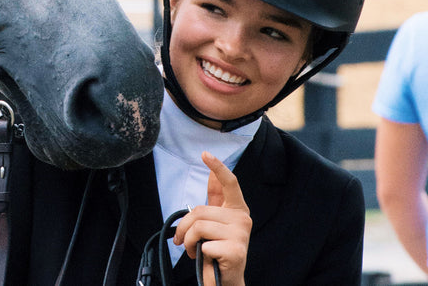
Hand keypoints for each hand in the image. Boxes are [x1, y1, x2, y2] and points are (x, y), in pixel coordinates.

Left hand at [173, 152, 250, 285]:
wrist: (225, 280)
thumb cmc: (217, 250)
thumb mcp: (214, 222)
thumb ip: (216, 199)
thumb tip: (211, 172)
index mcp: (238, 210)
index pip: (230, 183)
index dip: (218, 167)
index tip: (205, 154)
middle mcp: (243, 219)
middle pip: (200, 210)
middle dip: (184, 227)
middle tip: (184, 241)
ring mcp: (241, 235)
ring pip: (198, 226)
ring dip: (188, 242)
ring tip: (195, 250)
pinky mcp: (236, 250)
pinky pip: (203, 244)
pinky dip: (198, 253)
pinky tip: (207, 259)